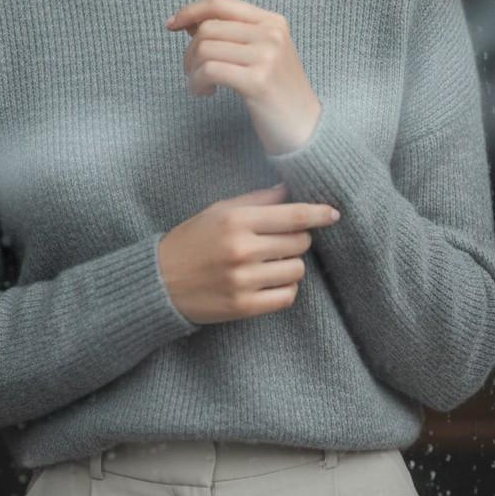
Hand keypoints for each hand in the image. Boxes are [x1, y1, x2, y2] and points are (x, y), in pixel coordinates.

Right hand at [158, 183, 340, 323]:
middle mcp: (242, 249)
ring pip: (297, 269)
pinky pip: (287, 296)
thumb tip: (292, 189)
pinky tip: (270, 280)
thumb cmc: (193, 239)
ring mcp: (243, 280)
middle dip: (298, 238)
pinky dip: (285, 287)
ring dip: (291, 263)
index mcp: (237, 220)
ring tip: (272, 260)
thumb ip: (259, 200)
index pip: (293, 216)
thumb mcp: (222, 210)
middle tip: (281, 239)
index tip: (333, 213)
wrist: (161, 281)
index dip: (319, 214)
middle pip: (299, 242)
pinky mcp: (244, 306)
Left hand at [166, 0, 321, 154]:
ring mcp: (266, 56)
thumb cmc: (277, 94)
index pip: (221, 3)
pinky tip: (206, 93)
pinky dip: (197, 82)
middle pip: (208, 28)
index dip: (191, 10)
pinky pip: (209, 70)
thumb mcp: (260, 56)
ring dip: (192, 71)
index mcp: (272, 22)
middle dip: (190, 52)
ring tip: (202, 86)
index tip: (171, 24)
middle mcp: (271, 34)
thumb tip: (189, 21)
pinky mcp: (258, 81)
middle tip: (193, 73)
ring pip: (204, 49)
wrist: (307, 130)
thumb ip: (229, 35)